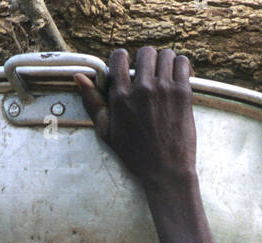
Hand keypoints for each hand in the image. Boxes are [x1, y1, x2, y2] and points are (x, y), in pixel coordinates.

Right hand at [74, 47, 196, 188]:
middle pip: (145, 52)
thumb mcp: (107, 132)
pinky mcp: (182, 93)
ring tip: (164, 77)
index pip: (119, 57)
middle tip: (149, 75)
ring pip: (165, 55)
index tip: (128, 69)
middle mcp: (142, 89)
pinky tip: (177, 79)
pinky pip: (182, 63)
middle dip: (146, 61)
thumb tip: (79, 77)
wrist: (166, 171)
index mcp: (121, 97)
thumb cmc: (136, 155)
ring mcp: (164, 90)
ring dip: (164, 63)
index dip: (123, 60)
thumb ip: (93, 103)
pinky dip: (181, 67)